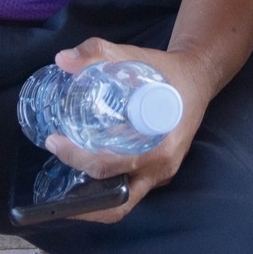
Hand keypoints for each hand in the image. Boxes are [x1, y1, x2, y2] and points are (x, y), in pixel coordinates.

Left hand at [40, 38, 213, 221]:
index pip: (110, 166)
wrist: (198, 77)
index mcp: (160, 146)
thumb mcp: (134, 55)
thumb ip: (98, 52)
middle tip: (55, 167)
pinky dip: (105, 189)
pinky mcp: (157, 173)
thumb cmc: (167, 71)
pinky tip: (84, 174)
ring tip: (61, 187)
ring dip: (92, 201)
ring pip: (123, 202)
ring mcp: (161, 174)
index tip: (54, 141)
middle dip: (81, 198)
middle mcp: (162, 167)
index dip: (77, 158)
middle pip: (116, 199)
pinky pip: (129, 190)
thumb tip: (62, 60)